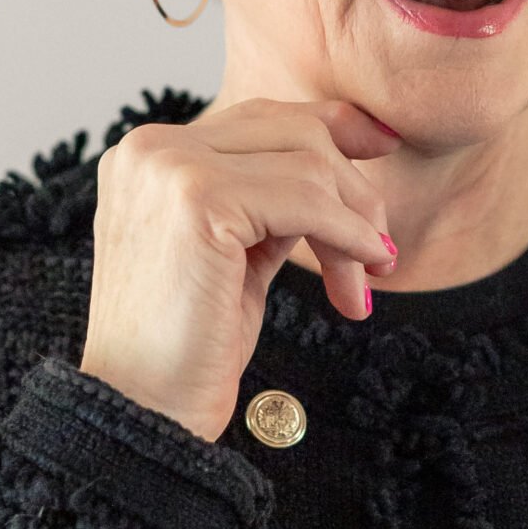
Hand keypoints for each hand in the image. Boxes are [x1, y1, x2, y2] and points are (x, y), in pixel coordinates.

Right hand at [78, 96, 399, 442]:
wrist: (143, 411)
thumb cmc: (188, 345)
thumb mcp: (235, 252)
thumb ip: (270, 199)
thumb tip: (340, 160)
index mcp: (148, 155)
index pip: (260, 117)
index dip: (331, 126)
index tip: (383, 145)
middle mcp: (149, 148)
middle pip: (292, 131)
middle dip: (352, 192)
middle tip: (380, 255)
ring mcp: (170, 167)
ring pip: (308, 161)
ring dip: (354, 222)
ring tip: (364, 279)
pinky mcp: (199, 198)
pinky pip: (307, 199)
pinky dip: (348, 233)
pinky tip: (364, 268)